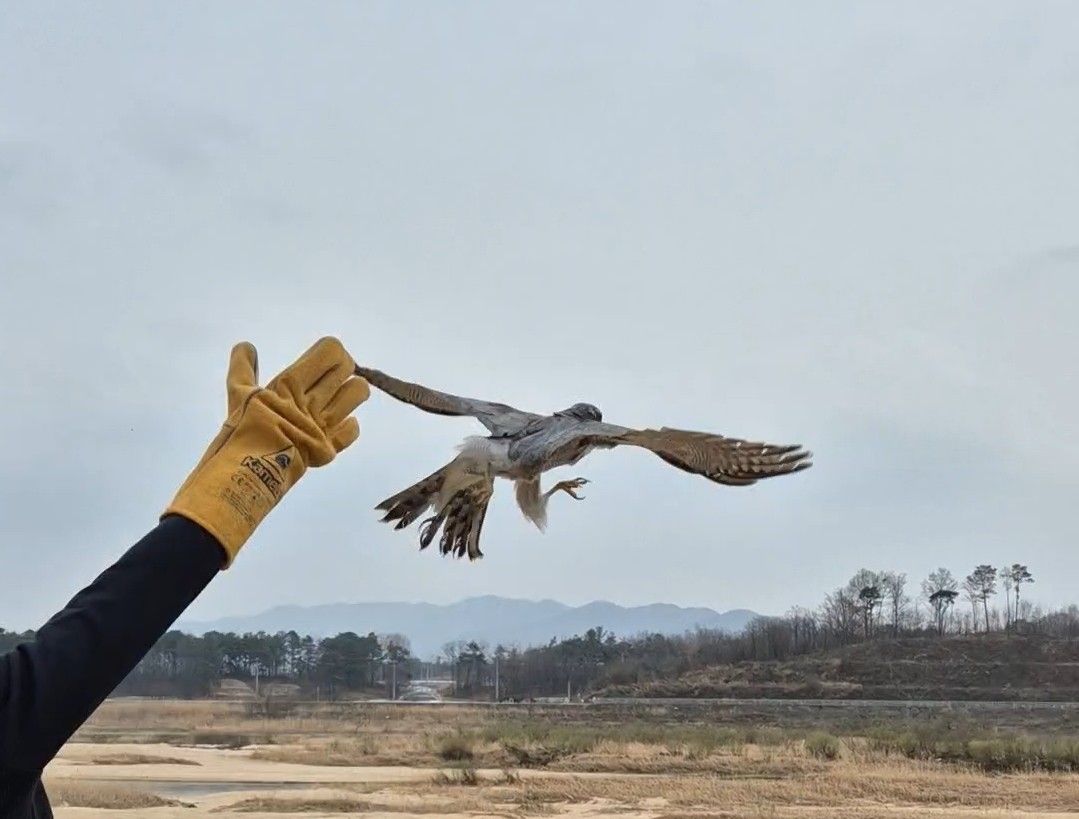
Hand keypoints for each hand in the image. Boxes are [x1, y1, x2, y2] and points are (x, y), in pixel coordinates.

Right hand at [164, 337, 369, 565]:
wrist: (245, 476)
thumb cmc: (239, 433)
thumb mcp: (237, 396)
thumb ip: (243, 368)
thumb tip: (245, 346)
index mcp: (290, 384)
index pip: (331, 351)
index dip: (333, 353)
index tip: (324, 362)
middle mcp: (312, 401)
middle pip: (348, 369)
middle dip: (344, 369)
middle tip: (330, 380)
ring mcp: (323, 425)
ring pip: (358, 394)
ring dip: (351, 393)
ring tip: (335, 401)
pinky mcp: (328, 448)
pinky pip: (352, 429)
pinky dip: (347, 427)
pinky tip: (334, 427)